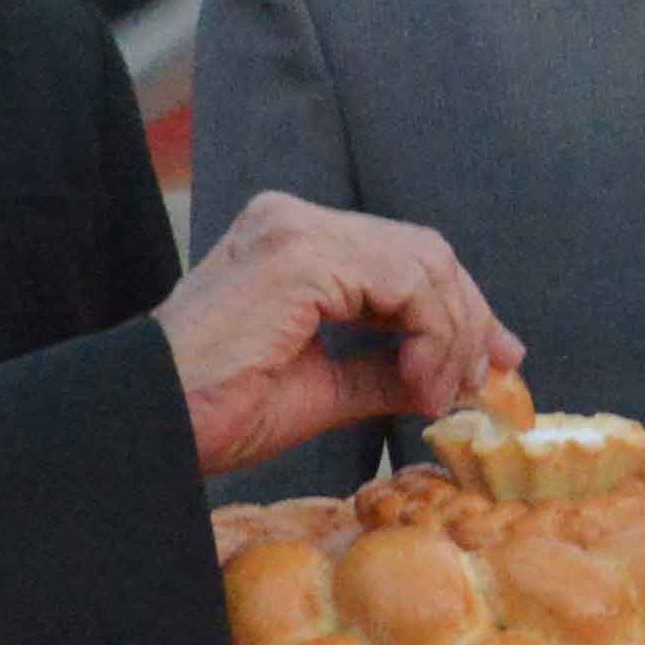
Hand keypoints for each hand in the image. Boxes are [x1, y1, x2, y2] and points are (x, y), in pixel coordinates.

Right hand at [160, 193, 520, 478]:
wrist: (149, 424)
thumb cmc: (214, 412)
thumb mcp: (322, 388)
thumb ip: (384, 371)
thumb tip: (450, 376)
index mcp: (292, 241)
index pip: (404, 254)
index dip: (460, 306)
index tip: (494, 361)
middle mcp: (293, 220)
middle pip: (424, 250)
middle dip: (468, 318)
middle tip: (482, 381)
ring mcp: (294, 230)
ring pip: (423, 262)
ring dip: (450, 335)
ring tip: (436, 395)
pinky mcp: (298, 255)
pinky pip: (404, 280)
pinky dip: (430, 334)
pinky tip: (418, 384)